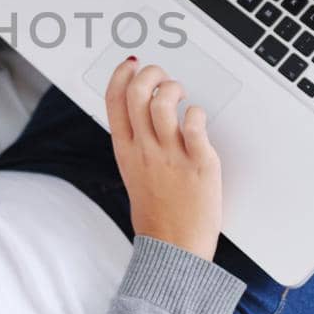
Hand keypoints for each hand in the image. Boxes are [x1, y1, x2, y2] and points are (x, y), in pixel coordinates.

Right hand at [104, 59, 222, 259]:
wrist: (174, 249)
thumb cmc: (158, 214)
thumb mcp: (134, 173)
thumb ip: (137, 143)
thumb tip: (145, 111)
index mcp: (125, 151)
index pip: (114, 101)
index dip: (121, 74)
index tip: (132, 64)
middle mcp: (145, 150)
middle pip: (137, 94)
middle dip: (150, 74)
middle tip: (162, 78)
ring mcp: (171, 155)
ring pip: (165, 103)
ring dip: (174, 89)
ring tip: (181, 96)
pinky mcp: (199, 163)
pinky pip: (195, 123)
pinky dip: (196, 113)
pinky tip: (197, 120)